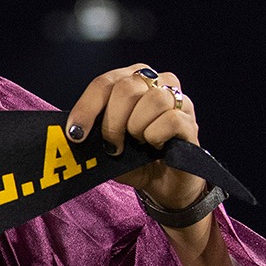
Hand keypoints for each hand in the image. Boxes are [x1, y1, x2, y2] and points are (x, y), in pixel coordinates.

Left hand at [65, 64, 207, 212]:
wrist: (163, 185)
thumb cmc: (134, 159)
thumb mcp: (105, 145)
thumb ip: (92, 132)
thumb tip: (74, 131)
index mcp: (133, 80)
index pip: (105, 82)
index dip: (87, 107)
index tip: (75, 133)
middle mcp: (158, 82)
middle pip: (127, 88)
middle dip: (112, 122)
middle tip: (113, 145)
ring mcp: (179, 100)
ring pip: (153, 99)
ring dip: (137, 128)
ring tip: (138, 143)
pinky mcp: (191, 122)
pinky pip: (170, 120)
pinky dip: (155, 136)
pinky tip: (156, 146)